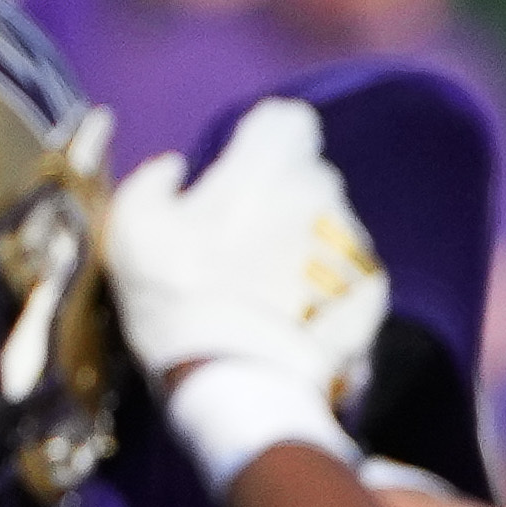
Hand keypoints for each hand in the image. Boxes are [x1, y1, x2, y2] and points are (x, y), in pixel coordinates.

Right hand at [103, 94, 386, 421]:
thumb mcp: (132, 229)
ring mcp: (352, 244)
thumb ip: (152, 182)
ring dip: (308, 239)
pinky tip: (296, 312)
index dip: (268, 138)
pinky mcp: (372, 293)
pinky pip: (349, 272)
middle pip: (311, 175)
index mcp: (265, 168)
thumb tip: (174, 168)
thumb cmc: (177, 297)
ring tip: (269, 283)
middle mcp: (320, 195)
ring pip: (333, 223)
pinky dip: (328, 283)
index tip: (248, 162)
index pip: (289, 122)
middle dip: (285, 193)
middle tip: (246, 234)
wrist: (240, 383)